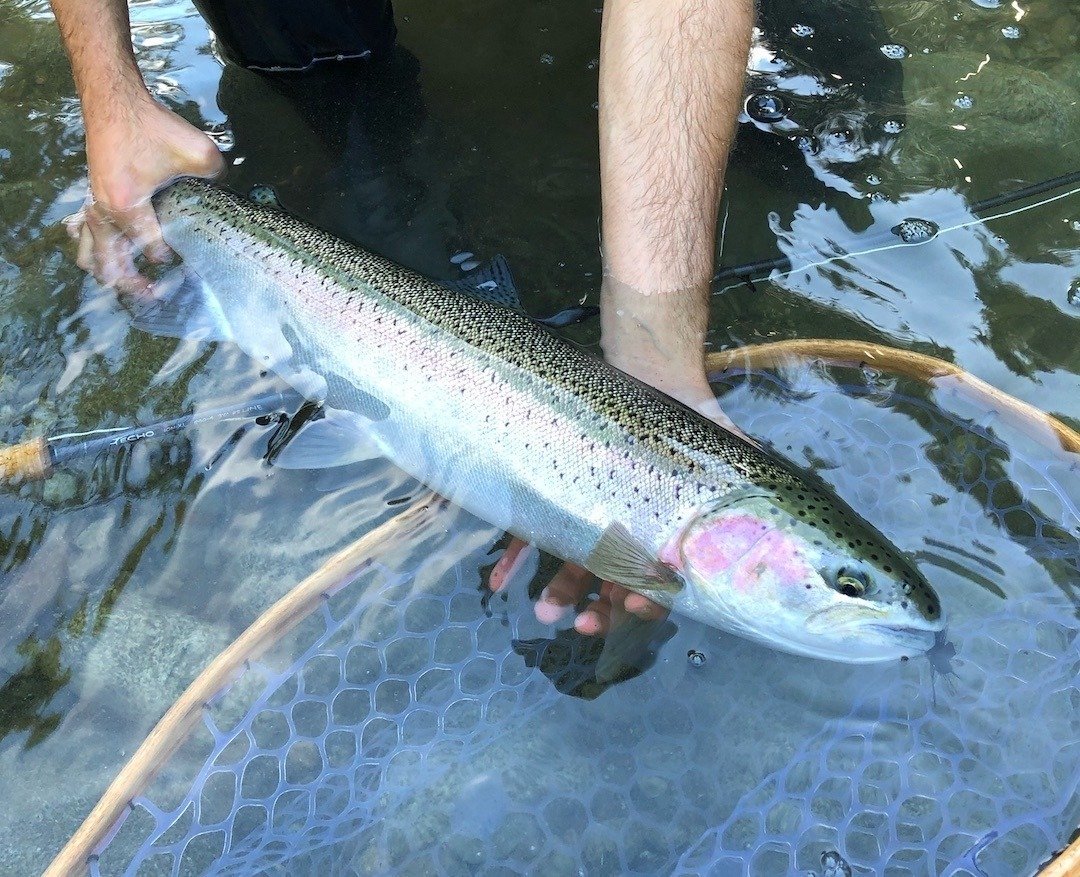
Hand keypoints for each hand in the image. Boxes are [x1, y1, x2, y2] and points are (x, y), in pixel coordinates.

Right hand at [67, 96, 222, 292]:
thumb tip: (231, 196)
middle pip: (111, 264)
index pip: (151, 247)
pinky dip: (98, 253)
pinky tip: (116, 260)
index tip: (184, 264)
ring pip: (92, 254)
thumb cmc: (152, 126)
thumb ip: (217, 179)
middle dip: (133, 285)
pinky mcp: (93, 198)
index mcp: (128, 204)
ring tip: (132, 287)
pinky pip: (87, 236)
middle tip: (156, 296)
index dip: (169, 258)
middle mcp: (105, 210)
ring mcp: (94, 205)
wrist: (113, 100)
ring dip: (111, 272)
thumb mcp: (198, 153)